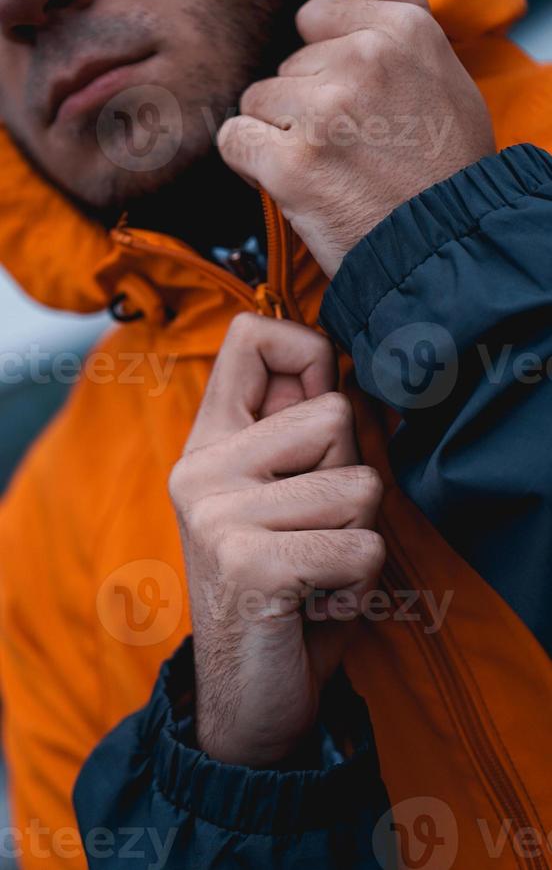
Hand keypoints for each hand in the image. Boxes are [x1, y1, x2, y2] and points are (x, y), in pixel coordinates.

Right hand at [169, 314, 384, 767]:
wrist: (247, 697)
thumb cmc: (281, 587)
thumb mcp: (286, 498)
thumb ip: (302, 434)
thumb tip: (343, 370)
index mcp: (210, 442)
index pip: (252, 336)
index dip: (309, 351)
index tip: (322, 402)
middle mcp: (203, 468)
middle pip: (338, 413)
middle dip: (352, 477)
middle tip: (312, 532)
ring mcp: (219, 514)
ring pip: (362, 484)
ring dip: (359, 537)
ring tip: (314, 570)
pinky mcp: (250, 563)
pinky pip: (362, 548)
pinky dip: (359, 585)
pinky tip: (315, 604)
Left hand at [218, 0, 495, 278]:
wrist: (445, 245)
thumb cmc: (444, 164)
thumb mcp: (441, 70)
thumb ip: (392, 2)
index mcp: (400, 30)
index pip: (315, 20)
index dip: (325, 67)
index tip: (352, 106)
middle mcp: (361, 61)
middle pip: (286, 67)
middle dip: (304, 107)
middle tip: (346, 151)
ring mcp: (323, 113)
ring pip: (257, 102)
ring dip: (277, 137)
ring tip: (322, 171)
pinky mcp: (291, 165)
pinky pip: (234, 140)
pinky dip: (250, 164)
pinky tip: (285, 183)